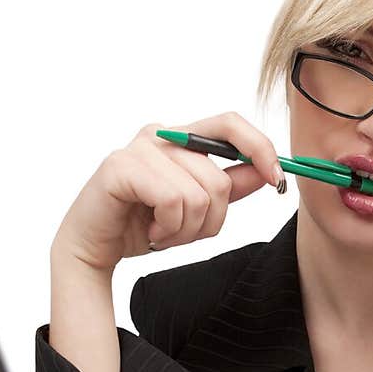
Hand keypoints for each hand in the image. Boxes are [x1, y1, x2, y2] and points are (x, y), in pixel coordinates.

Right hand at [51, 113, 284, 273]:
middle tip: (183, 232)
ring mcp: (140, 148)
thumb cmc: (143, 223)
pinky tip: (150, 231)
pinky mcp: (121, 166)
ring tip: (162, 232)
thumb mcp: (197, 209)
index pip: (231, 125)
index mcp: (182, 139)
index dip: (261, 149)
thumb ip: (229, 188)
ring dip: (185, 230)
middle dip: (210, 221)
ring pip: (199, 196)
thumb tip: (265, 173)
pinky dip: (168, 229)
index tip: (277, 181)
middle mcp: (162, 135)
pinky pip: (173, 201)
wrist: (95, 246)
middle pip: (219, 179)